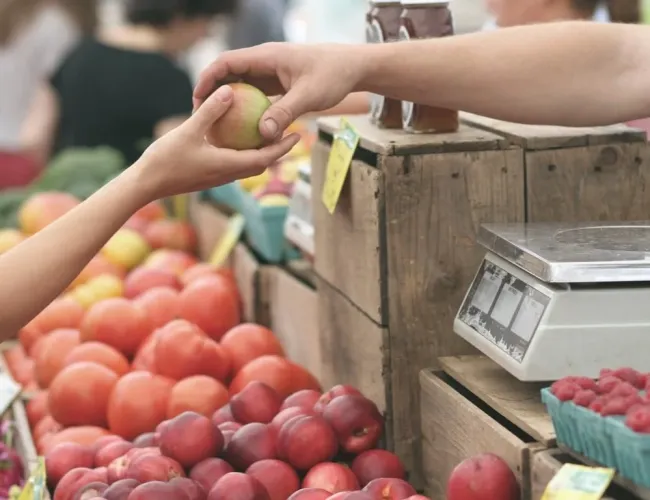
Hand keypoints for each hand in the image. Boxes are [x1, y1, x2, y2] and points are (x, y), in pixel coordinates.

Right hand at [135, 85, 299, 200]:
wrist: (145, 185)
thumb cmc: (165, 160)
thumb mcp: (188, 131)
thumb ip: (210, 111)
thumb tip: (230, 90)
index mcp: (228, 166)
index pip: (264, 158)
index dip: (283, 147)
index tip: (298, 135)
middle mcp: (227, 174)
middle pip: (261, 163)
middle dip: (278, 150)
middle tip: (291, 133)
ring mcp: (218, 176)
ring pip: (247, 164)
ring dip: (261, 152)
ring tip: (269, 134)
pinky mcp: (208, 175)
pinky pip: (233, 163)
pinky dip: (243, 152)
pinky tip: (238, 137)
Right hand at [193, 43, 367, 140]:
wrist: (352, 67)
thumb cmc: (333, 75)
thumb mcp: (309, 96)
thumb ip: (285, 113)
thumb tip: (263, 134)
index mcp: (266, 57)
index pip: (227, 62)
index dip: (208, 79)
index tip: (197, 99)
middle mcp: (264, 62)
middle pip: (228, 74)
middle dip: (212, 92)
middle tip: (200, 116)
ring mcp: (270, 72)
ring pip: (240, 85)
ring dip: (227, 102)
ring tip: (215, 124)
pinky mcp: (277, 83)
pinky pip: (254, 95)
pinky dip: (245, 109)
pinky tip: (241, 129)